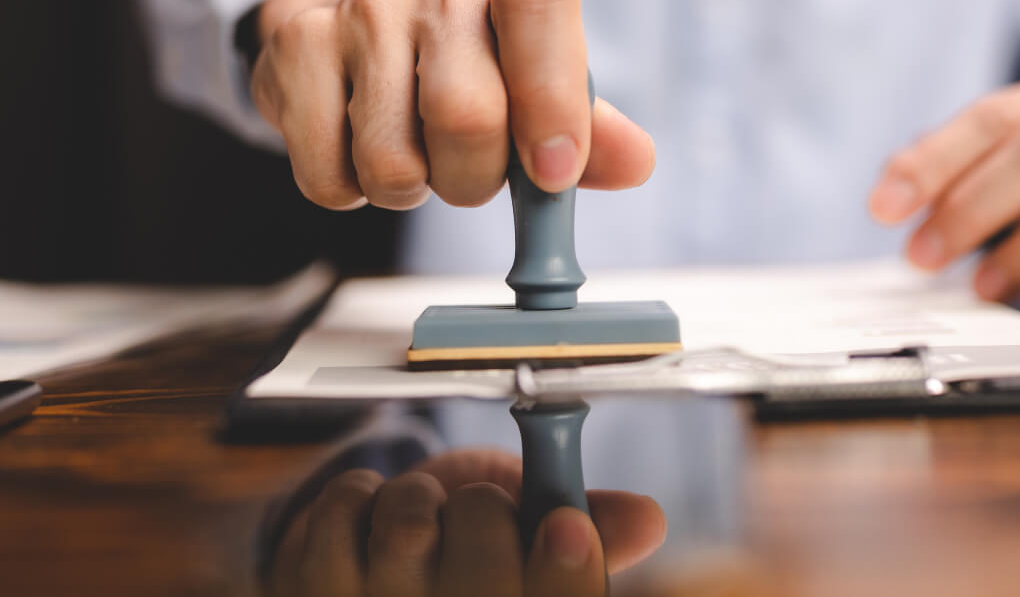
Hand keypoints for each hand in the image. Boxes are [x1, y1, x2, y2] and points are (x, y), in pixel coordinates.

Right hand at [250, 0, 654, 210]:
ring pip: (392, 161)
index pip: (541, 2)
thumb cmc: (461, 81)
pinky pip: (328, 176)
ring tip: (410, 155)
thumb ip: (589, 137)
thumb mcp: (532, 103)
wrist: (352, 52)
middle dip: (471, 182)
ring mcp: (362, 13)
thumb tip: (635, 162)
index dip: (551, 96)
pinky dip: (350, 192)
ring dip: (409, 191)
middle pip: (466, 117)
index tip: (552, 173)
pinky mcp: (297, 48)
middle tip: (464, 173)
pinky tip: (356, 151)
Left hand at [268, 449, 666, 596]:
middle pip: (485, 575)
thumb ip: (593, 531)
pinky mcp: (310, 592)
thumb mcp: (538, 548)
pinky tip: (368, 526)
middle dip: (486, 514)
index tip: (567, 527)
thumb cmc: (473, 562)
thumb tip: (647, 517)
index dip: (565, 575)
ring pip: (410, 527)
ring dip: (419, 497)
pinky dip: (362, 494)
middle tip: (480, 514)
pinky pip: (346, 505)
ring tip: (421, 519)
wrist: (376, 576)